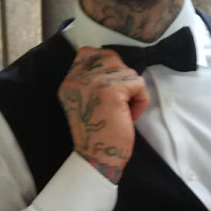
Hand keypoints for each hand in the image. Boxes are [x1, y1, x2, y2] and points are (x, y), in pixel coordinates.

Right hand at [58, 46, 149, 183]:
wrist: (98, 157)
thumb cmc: (99, 133)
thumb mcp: (86, 101)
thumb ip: (91, 80)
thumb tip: (116, 65)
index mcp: (70, 80)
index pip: (90, 52)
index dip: (107, 68)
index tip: (109, 93)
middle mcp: (78, 76)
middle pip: (112, 58)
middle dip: (122, 80)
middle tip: (117, 103)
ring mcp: (94, 80)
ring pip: (128, 72)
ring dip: (132, 93)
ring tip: (122, 112)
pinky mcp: (112, 89)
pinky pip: (139, 84)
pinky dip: (140, 102)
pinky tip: (129, 116)